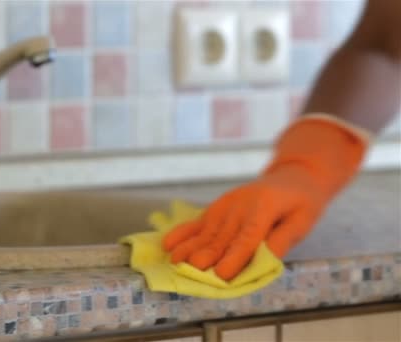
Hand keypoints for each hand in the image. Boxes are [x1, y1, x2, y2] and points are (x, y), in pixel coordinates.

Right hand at [162, 115, 368, 280]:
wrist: (291, 176)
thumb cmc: (301, 202)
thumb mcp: (303, 220)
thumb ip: (283, 239)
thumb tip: (265, 260)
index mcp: (265, 208)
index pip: (248, 236)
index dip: (235, 256)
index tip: (222, 274)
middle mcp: (240, 205)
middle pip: (222, 236)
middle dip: (206, 254)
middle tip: (192, 271)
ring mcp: (225, 205)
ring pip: (206, 231)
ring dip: (189, 247)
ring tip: (174, 261)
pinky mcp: (216, 207)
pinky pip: (197, 222)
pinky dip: (181, 233)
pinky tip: (167, 243)